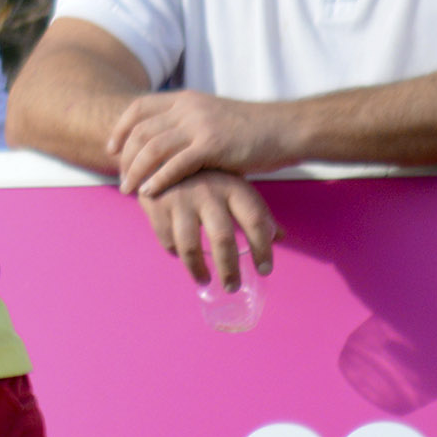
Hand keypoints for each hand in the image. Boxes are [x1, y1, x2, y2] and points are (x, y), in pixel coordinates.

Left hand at [111, 90, 293, 196]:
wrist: (285, 128)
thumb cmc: (250, 129)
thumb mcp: (211, 117)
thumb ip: (186, 124)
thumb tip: (163, 142)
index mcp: (185, 99)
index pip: (138, 107)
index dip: (120, 129)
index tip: (111, 149)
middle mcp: (188, 108)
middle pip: (141, 130)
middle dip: (124, 156)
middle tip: (119, 178)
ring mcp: (199, 125)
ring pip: (153, 148)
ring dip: (135, 171)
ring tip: (128, 189)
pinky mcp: (213, 145)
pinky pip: (175, 164)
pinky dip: (158, 179)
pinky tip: (150, 193)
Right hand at [138, 170, 281, 289]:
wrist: (163, 150)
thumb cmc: (207, 174)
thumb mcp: (235, 185)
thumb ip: (255, 211)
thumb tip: (280, 236)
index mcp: (232, 186)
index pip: (255, 220)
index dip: (263, 248)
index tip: (265, 269)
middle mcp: (207, 192)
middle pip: (222, 239)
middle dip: (229, 270)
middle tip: (232, 286)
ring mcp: (180, 199)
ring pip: (190, 246)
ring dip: (198, 270)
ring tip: (205, 280)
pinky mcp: (156, 205)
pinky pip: (168, 241)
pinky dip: (176, 254)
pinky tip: (182, 257)